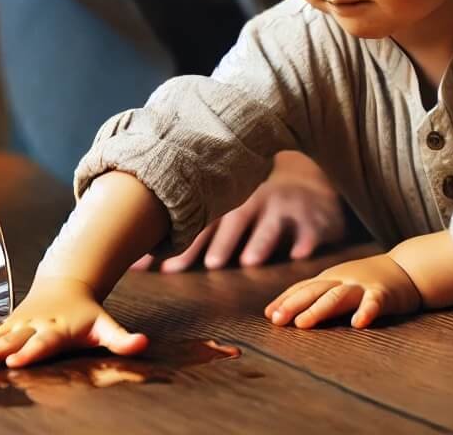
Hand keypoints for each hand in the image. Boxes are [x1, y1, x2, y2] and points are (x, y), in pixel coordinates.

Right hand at [0, 277, 146, 368]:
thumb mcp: (104, 325)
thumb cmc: (85, 314)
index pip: (43, 342)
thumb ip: (121, 338)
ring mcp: (15, 326)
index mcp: (55, 329)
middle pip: (11, 341)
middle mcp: (32, 327)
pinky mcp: (4, 328)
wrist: (66, 286)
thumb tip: (144, 344)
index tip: (17, 361)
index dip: (31, 351)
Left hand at [131, 152, 344, 272]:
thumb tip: (141, 258)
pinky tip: (299, 254)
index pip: (201, 227)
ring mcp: (282, 207)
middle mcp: (252, 203)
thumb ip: (194, 233)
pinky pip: (310, 228)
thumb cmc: (258, 204)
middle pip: (232, 224)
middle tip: (208, 264)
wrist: (308, 183)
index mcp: (227, 206)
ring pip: (270, 224)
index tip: (160, 270)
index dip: (182, 247)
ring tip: (249, 260)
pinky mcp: (311, 216)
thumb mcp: (228, 209)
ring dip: (260, 241)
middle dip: (218, 243)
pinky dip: (306, 240)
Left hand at [265, 253, 421, 328]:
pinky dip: (366, 311)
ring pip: (338, 297)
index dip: (285, 300)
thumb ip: (316, 295)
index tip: (268, 315)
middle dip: (294, 305)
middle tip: (277, 320)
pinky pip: (374, 302)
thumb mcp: (339, 284)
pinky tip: (358, 324)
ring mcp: (363, 285)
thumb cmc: (367, 281)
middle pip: (314, 291)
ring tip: (303, 324)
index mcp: (331, 278)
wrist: (407, 268)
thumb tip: (281, 311)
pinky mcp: (384, 294)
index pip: (303, 288)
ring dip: (319, 309)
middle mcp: (343, 280)